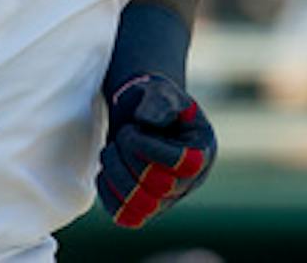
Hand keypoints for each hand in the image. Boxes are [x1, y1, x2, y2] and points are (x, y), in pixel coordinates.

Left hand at [95, 73, 215, 227]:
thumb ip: (158, 101)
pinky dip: (108, 193)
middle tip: (121, 134)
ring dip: (116, 174)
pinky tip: (105, 168)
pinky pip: (125, 216)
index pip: (182, 164)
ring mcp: (166, 199)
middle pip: (159, 186)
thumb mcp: (160, 90)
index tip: (133, 127)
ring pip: (142, 206)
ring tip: (110, 150)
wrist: (138, 112)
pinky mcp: (143, 208)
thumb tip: (145, 120)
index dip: (151, 147)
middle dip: (130, 157)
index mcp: (201, 151)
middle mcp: (188, 181)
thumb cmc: (152, 100)